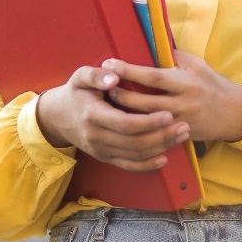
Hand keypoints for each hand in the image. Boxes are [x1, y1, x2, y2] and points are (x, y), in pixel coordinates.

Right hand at [35, 64, 190, 171]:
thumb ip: (96, 75)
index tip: (168, 114)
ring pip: (135, 155)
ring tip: (181, 136)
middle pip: (134, 142)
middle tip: (184, 126)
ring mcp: (101, 150)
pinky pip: (128, 166)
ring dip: (160, 148)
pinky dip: (147, 165)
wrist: (57, 117)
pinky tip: (164, 158)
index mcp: (92, 115)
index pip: (125, 124)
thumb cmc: (75, 92)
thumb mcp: (80, 77)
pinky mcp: (105, 157)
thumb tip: (114, 76)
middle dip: (162, 136)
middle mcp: (96, 137)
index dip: (148, 122)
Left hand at [103, 51, 241, 143]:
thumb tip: (149, 44)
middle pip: (145, 102)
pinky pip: (155, 134)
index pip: (152, 76)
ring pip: (146, 121)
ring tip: (107, 104)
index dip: (129, 70)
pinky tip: (123, 123)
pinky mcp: (180, 136)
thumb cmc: (212, 83)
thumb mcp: (197, 64)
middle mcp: (183, 103)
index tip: (110, 63)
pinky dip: (138, 128)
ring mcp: (181, 122)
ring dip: (125, 113)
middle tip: (102, 86)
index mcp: (186, 82)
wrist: (234, 113)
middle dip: (121, 94)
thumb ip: (174, 56)